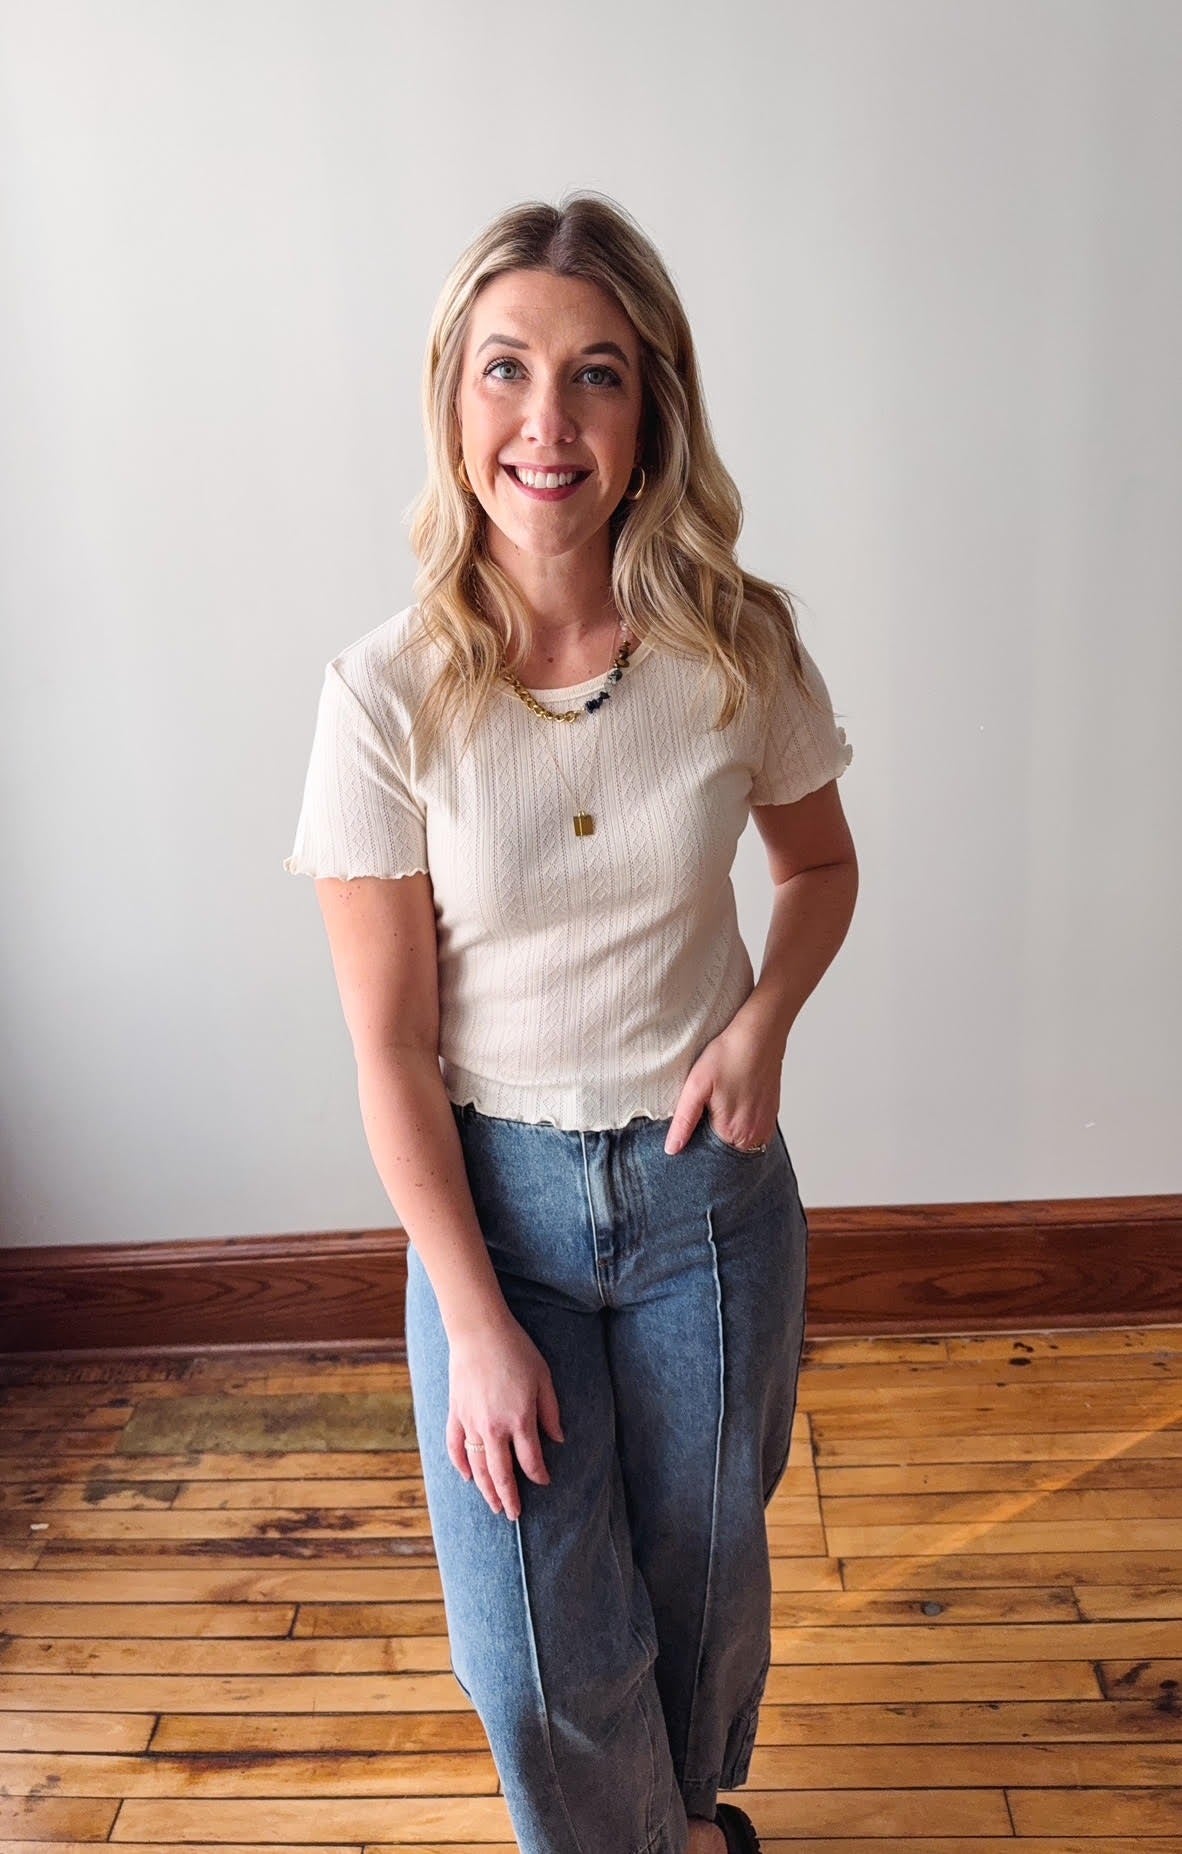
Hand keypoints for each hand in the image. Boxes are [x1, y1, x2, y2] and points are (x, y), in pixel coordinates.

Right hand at [445, 1311, 564, 1520]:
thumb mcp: (543, 1378)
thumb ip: (550, 1411)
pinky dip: (459, 1464)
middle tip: (514, 1515)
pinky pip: (454, 1446)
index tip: (544, 1482)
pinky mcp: (455, 1413)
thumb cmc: (516, 1350)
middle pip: (501, 1474)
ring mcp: (471, 1422)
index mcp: (520, 1419)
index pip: (531, 1460)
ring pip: (477, 1467)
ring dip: (486, 1489)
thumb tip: (558, 1439)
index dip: (539, 1475)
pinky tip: (467, 1477)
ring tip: (494, 1506)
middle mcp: (494, 1427)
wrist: (479, 1331)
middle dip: (510, 1497)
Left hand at [664, 1019, 782, 1155]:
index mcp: (732, 1133)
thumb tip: (672, 1149)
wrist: (759, 1034)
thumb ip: (684, 1121)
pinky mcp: (772, 1115)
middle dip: (711, 1140)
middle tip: (704, 1112)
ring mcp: (766, 1125)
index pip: (708, 1156)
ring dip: (727, 1132)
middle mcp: (754, 1135)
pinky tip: (733, 1104)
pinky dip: (742, 1125)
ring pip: (740, 1142)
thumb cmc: (728, 1055)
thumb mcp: (696, 1086)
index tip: (691, 1129)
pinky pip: (753, 1131)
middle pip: (725, 1151)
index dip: (696, 1145)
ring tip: (719, 1107)